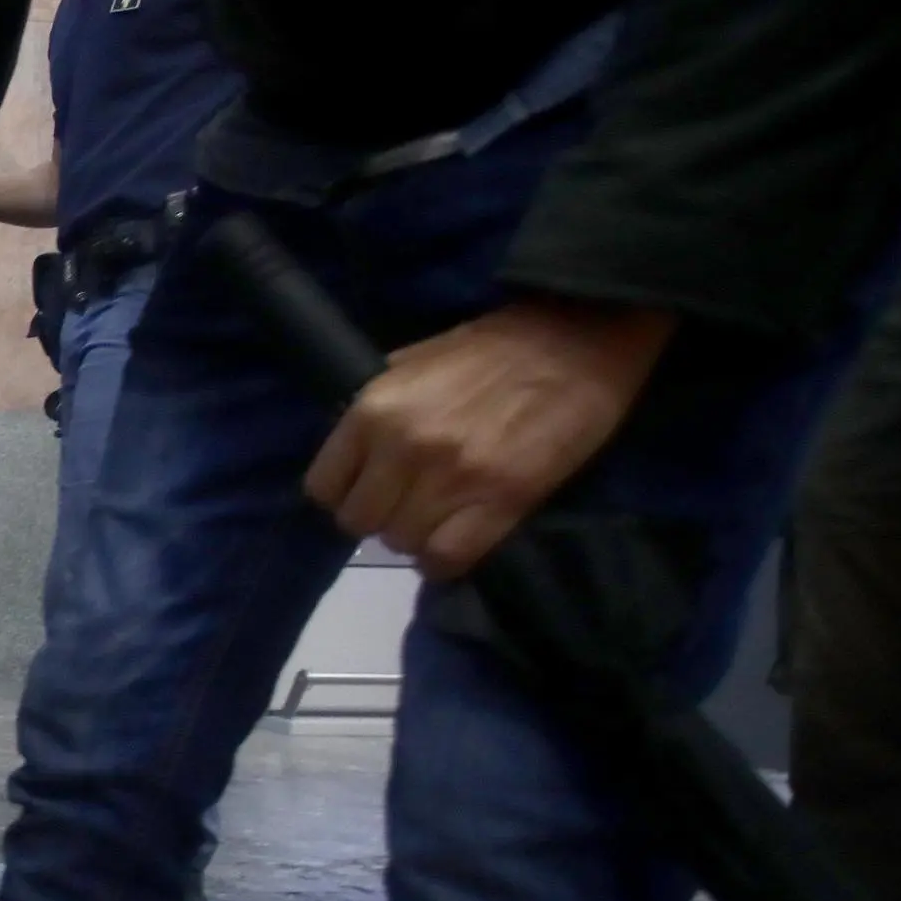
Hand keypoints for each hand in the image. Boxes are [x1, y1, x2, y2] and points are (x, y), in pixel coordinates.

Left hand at [306, 297, 675, 580]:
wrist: (577, 341)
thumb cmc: (493, 348)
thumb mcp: (412, 362)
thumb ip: (376, 408)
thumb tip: (352, 451)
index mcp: (373, 409)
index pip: (323, 487)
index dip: (344, 494)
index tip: (369, 489)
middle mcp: (403, 447)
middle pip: (359, 522)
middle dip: (381, 517)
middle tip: (410, 503)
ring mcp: (451, 478)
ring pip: (400, 544)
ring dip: (417, 536)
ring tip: (441, 515)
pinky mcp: (501, 502)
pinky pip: (447, 559)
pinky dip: (445, 560)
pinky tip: (457, 539)